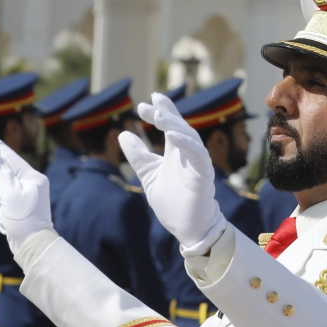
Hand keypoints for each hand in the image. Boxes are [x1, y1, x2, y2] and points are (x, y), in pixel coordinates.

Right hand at [0, 137, 52, 253]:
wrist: (32, 246)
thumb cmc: (25, 219)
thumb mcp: (11, 194)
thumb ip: (2, 174)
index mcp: (33, 178)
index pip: (12, 158)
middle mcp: (29, 186)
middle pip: (0, 180)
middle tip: (8, 207)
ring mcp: (23, 199)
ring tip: (10, 218)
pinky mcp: (17, 210)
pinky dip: (1, 216)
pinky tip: (10, 224)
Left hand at [119, 93, 224, 252]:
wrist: (188, 229)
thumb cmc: (172, 203)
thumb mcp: (149, 176)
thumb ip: (138, 156)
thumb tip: (122, 135)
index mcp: (175, 153)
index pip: (171, 125)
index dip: (163, 110)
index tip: (151, 97)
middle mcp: (187, 155)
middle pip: (179, 127)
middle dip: (165, 114)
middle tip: (148, 105)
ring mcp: (197, 164)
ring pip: (189, 137)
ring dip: (174, 125)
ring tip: (158, 117)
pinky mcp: (204, 176)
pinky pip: (198, 155)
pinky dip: (186, 144)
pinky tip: (173, 136)